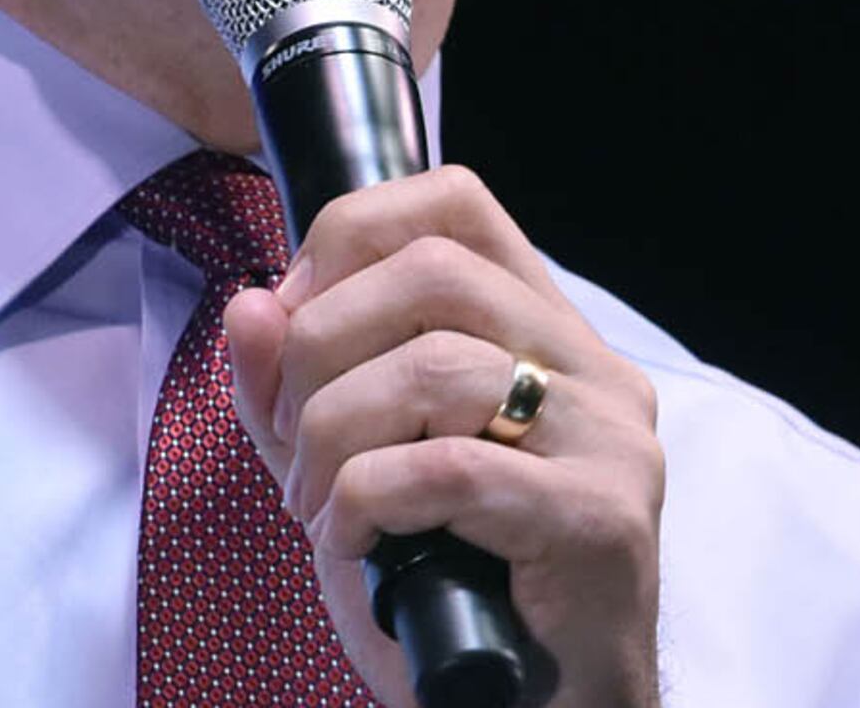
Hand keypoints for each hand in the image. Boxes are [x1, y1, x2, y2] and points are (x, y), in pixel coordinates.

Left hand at [223, 164, 664, 705]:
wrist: (525, 704)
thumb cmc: (445, 582)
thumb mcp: (340, 465)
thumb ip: (288, 386)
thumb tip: (250, 302)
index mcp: (539, 332)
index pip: (453, 201)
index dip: (348, 235)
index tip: (292, 313)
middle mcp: (592, 369)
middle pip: (432, 270)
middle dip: (320, 344)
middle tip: (290, 432)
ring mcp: (608, 441)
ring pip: (438, 366)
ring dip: (335, 434)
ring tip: (318, 505)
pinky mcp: (601, 520)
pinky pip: (449, 468)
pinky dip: (367, 498)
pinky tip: (354, 540)